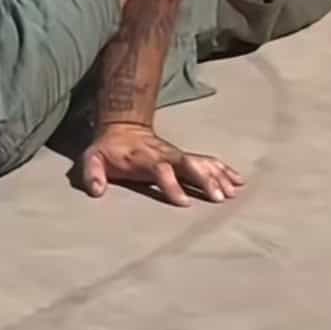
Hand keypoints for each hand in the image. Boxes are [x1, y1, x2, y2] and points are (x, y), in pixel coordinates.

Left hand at [76, 122, 244, 206]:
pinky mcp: (185, 157)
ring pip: (201, 163)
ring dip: (218, 176)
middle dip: (204, 179)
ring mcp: (177, 155)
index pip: (160, 171)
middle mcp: (165, 155)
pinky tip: (238, 181)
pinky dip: (223, 170)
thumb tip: (96, 191)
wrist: (123, 127)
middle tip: (219, 197)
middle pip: (188, 165)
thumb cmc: (108, 150)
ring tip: (233, 192)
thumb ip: (92, 173)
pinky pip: (207, 161)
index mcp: (144, 158)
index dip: (171, 185)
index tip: (185, 202)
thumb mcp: (92, 158)